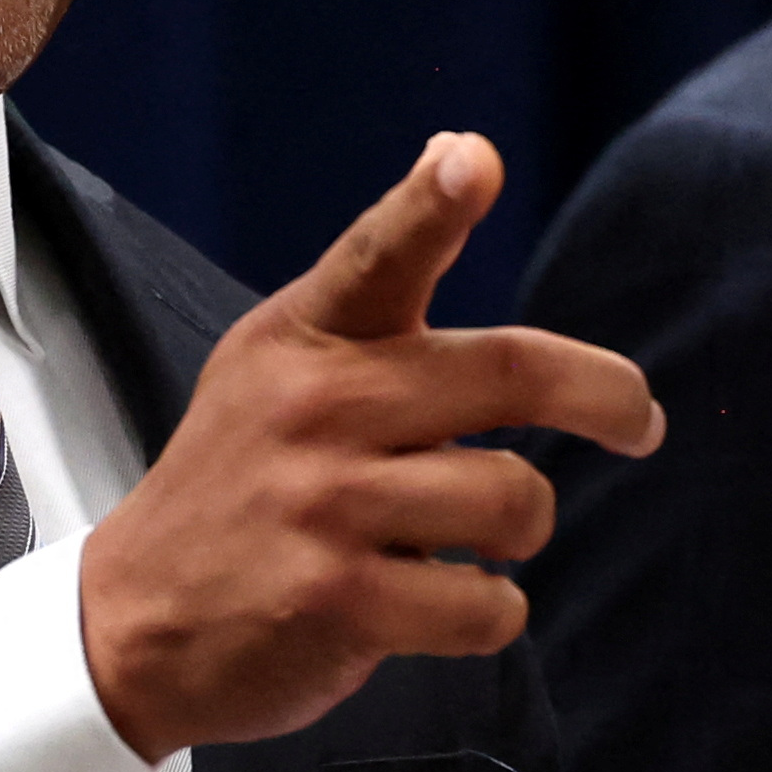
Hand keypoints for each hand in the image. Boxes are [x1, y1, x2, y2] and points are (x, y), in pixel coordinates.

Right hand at [77, 133, 663, 759]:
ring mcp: (325, 505)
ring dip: (522, 529)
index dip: (431, 204)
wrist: (134, 620)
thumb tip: (464, 151)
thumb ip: (371, 283)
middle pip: (509, 374)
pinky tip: (441, 606)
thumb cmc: (240, 482)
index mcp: (304, 338)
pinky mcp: (338, 601)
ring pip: (514, 499)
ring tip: (475, 540)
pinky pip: (487, 605)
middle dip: (605, 397)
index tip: (473, 161)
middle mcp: (314, 407)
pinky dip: (490, 613)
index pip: (377, 256)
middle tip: (638, 422)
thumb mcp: (275, 365)